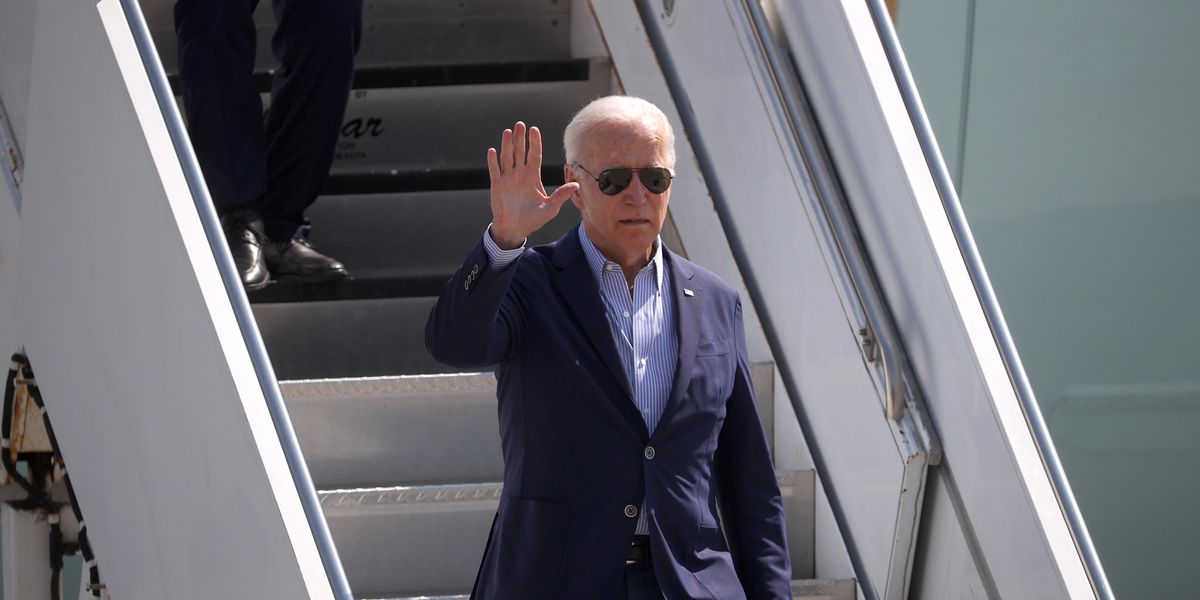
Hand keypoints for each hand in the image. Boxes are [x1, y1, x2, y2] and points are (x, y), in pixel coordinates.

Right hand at [487, 121, 579, 248]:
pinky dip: (493, 161)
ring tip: (508, 131)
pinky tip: (493, 150)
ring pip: (507, 157)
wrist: (515, 229)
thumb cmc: (533, 220)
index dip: (534, 142)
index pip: (534, 155)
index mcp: (533, 177)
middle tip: (520, 124)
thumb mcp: (550, 208)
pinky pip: (495, 170)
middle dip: (521, 138)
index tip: (534, 129)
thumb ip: (561, 195)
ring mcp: (508, 178)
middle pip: (520, 152)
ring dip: (507, 144)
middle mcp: (520, 174)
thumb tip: (577, 184)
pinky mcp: (497, 185)